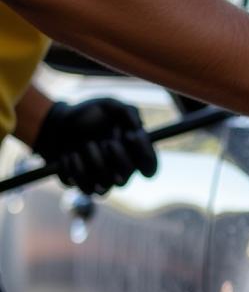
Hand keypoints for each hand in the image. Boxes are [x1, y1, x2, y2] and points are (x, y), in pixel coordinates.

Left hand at [33, 98, 157, 194]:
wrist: (56, 123)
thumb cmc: (88, 114)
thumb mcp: (109, 105)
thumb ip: (127, 111)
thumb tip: (138, 126)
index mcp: (132, 155)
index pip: (150, 167)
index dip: (145, 155)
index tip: (131, 136)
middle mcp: (120, 171)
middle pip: (126, 178)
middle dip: (117, 159)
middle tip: (107, 142)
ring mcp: (101, 180)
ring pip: (103, 186)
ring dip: (93, 162)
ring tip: (84, 144)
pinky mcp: (82, 184)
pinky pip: (82, 187)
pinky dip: (74, 168)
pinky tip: (69, 154)